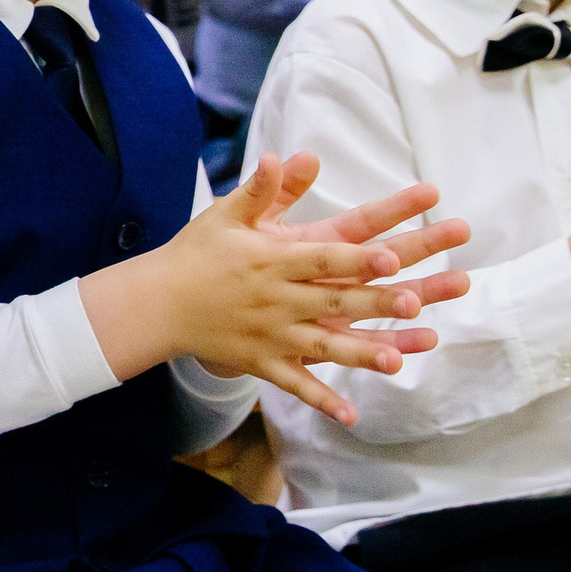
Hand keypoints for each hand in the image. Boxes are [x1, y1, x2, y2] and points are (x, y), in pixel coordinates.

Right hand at [83, 153, 455, 427]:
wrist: (157, 302)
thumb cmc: (196, 253)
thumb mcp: (225, 215)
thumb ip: (260, 189)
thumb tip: (279, 156)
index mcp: (271, 260)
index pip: (322, 257)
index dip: (356, 256)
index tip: (390, 256)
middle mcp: (276, 299)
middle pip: (334, 300)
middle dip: (375, 302)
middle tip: (413, 302)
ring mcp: (270, 335)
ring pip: (323, 347)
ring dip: (361, 354)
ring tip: (398, 362)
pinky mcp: (261, 362)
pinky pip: (295, 384)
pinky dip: (321, 400)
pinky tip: (350, 415)